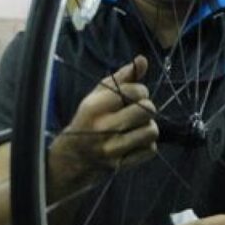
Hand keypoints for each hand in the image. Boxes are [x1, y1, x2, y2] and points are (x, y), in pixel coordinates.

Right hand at [48, 56, 157, 196]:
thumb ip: (122, 77)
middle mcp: (103, 128)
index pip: (135, 91)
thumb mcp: (98, 95)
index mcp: (95, 106)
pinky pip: (151, 150)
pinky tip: (134, 142)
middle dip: (147, 108)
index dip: (141, 91)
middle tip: (137, 111)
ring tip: (136, 127)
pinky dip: (146, 145)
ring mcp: (112, 148)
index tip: (134, 96)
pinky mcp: (120, 164)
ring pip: (151, 131)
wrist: (72, 157)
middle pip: (147, 110)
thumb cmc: (88, 120)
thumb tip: (143, 59)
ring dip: (148, 127)